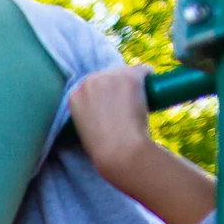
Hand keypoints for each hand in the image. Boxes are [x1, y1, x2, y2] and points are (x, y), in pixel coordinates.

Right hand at [69, 64, 214, 223]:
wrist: (118, 152)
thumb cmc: (104, 150)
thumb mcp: (87, 130)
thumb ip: (91, 114)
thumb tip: (108, 111)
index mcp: (74, 96)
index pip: (94, 85)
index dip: (107, 95)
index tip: (114, 109)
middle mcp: (89, 81)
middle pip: (110, 75)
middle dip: (120, 88)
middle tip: (127, 110)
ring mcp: (109, 77)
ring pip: (127, 72)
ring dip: (134, 85)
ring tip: (136, 108)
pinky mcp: (128, 77)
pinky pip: (144, 70)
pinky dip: (149, 78)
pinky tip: (150, 94)